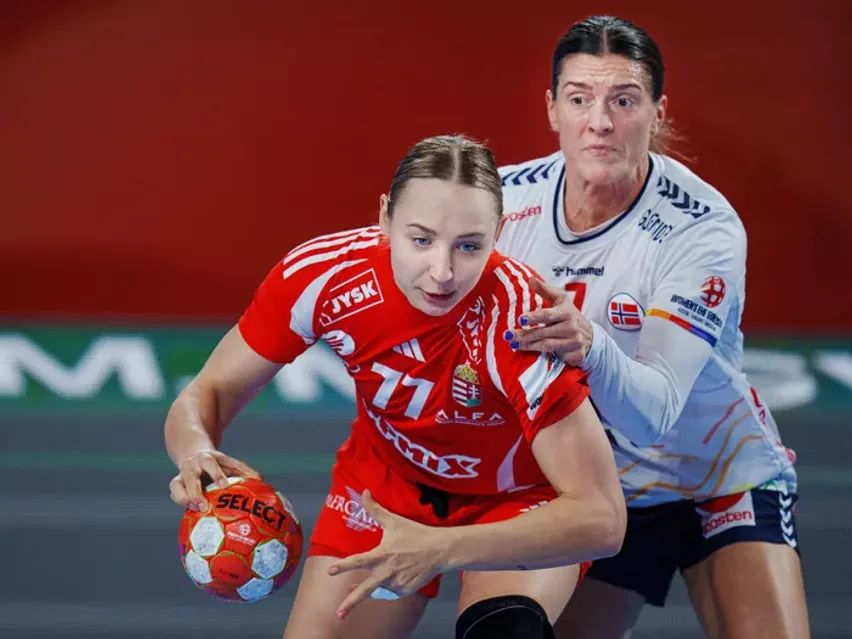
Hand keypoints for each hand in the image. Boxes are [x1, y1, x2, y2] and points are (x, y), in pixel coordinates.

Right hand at [169, 450, 261, 511]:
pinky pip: (174, 494)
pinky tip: (192, 512)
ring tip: (195, 510)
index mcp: (207, 458)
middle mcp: (192, 466)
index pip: (211, 464)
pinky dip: (181, 503)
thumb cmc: (218, 463)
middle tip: (204, 506)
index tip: (224, 486)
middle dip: (195, 492)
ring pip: (176, 486)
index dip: (217, 475)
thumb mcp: (230, 463)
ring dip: (184, 498)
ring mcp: (181, 475)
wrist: (194, 452)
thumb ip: (245, 472)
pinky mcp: (175, 485)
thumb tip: (261, 482)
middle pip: (190, 478)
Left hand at [327, 490, 445, 618]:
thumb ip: (375, 509)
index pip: (359, 560)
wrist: (440, 550)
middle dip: (350, 603)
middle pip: (366, 590)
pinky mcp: (405, 590)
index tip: (330, 571)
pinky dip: (386, 586)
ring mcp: (397, 583)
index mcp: (383, 554)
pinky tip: (391, 576)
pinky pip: (390, 591)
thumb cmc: (416, 533)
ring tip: (360, 586)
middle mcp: (388, 571)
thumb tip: (363, 491)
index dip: (344, 566)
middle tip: (338, 614)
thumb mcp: (394, 520)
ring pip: (378, 588)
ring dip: (371, 585)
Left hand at [505, 277, 593, 366]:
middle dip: (524, 334)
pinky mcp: (576, 355)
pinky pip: (555, 357)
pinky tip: (528, 356)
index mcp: (566, 312)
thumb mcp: (560, 300)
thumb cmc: (569, 315)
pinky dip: (541, 356)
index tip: (520, 319)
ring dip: (528, 346)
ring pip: (547, 346)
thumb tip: (530, 279)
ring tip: (513, 344)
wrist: (591, 336)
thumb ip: (545, 290)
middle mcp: (571, 327)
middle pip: (544, 332)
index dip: (534, 317)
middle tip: (508, 335)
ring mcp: (574, 342)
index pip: (547, 315)